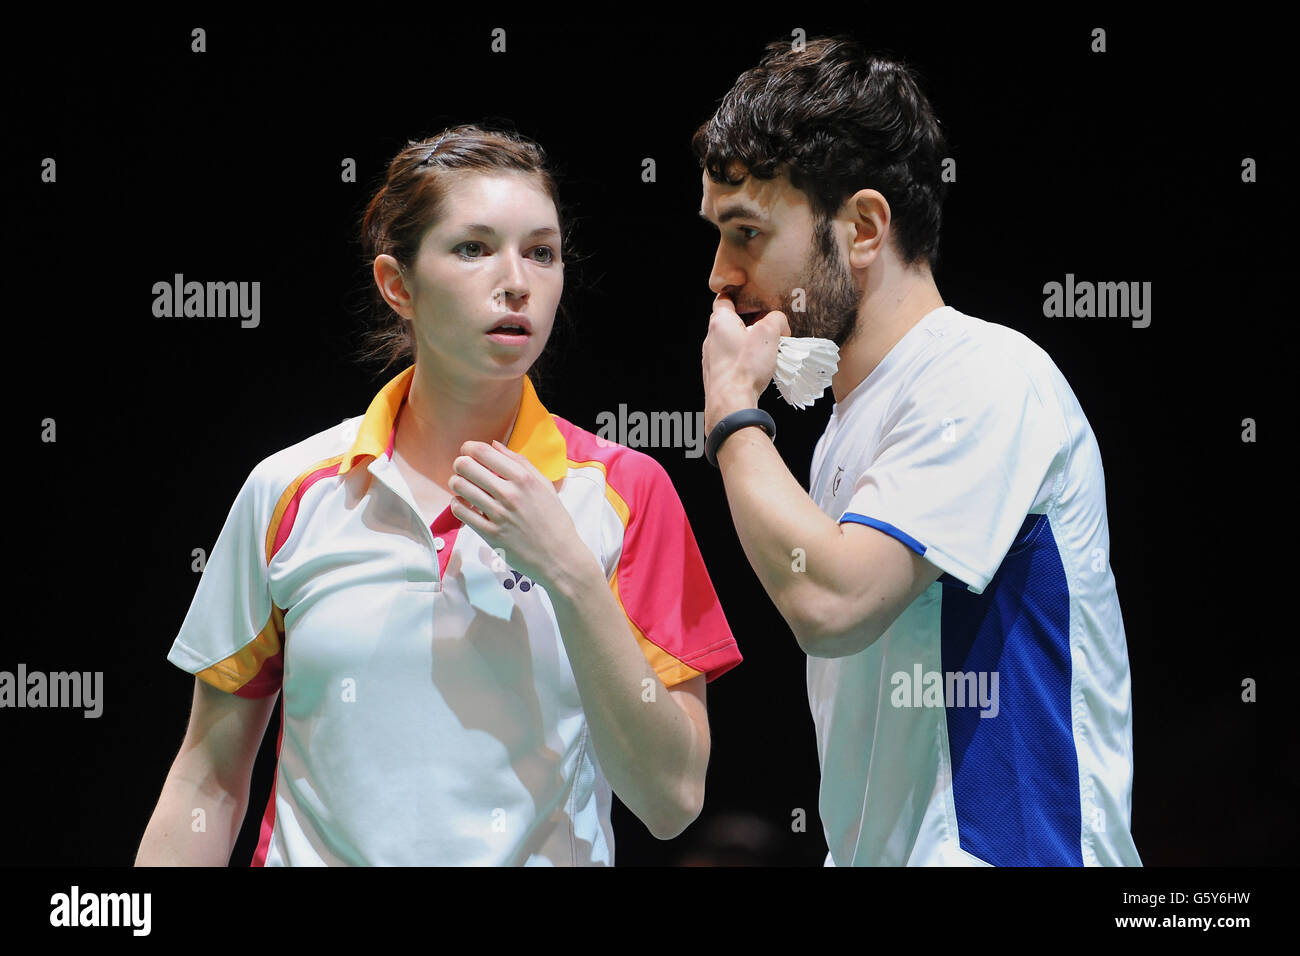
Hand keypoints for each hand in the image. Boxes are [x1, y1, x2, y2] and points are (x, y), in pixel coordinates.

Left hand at [448, 440, 594, 590]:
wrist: (559, 557)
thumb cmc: (554, 520)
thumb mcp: (544, 485)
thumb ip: (520, 462)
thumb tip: (494, 445)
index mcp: (523, 478)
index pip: (483, 452)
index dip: (469, 448)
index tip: (468, 450)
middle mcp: (509, 493)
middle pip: (466, 466)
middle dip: (460, 464)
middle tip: (463, 469)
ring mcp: (498, 514)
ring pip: (460, 487)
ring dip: (457, 483)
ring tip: (463, 486)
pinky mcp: (490, 534)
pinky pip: (461, 512)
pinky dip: (458, 504)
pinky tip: (465, 505)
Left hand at [702, 293, 789, 432]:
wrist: (730, 404)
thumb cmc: (745, 368)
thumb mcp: (769, 334)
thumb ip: (776, 320)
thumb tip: (779, 322)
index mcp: (720, 322)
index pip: (724, 299)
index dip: (738, 295)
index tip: (751, 298)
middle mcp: (710, 339)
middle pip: (730, 322)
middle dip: (749, 323)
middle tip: (767, 329)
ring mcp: (710, 358)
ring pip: (729, 343)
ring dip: (746, 344)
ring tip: (764, 353)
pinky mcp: (715, 376)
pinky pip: (729, 361)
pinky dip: (741, 361)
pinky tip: (755, 370)